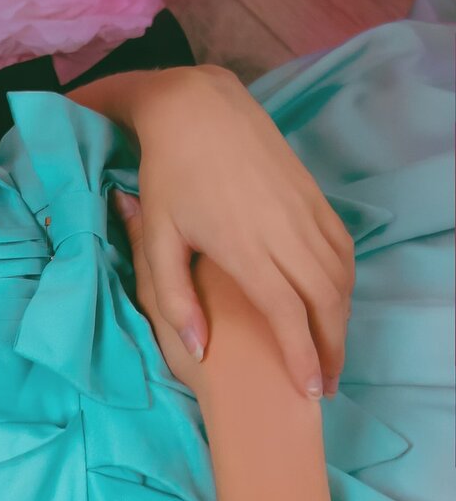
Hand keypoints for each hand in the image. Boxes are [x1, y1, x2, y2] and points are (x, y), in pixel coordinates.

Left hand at [112, 65, 354, 399]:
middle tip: (325, 386)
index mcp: (245, 247)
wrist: (198, 110)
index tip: (307, 391)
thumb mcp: (157, 240)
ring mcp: (305, 211)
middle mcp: (285, 231)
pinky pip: (342, 247)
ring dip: (341, 318)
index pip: (287, 314)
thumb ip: (175, 299)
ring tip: (330, 354)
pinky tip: (335, 304)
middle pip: (325, 301)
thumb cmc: (167, 178)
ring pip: (340, 275)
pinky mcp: (314, 196)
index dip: (301, 356)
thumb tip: (199, 349)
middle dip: (330, 348)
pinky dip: (345, 282)